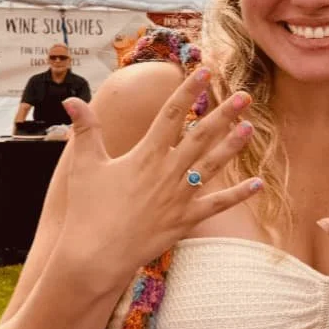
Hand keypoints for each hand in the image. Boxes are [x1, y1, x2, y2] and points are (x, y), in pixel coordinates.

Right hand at [59, 71, 260, 278]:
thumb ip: (85, 129)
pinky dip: (238, 194)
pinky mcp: (186, 220)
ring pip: (213, 165)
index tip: (206, 71)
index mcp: (146, 154)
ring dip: (233, 146)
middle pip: (201, 136)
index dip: (189, 90)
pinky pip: (217, 205)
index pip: (172, 113)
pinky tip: (257, 183)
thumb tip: (71, 99)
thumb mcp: (84, 165)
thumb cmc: (87, 211)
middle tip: (246, 96)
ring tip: (251, 128)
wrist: (95, 256)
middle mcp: (168, 171)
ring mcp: (180, 196)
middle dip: (224, 113)